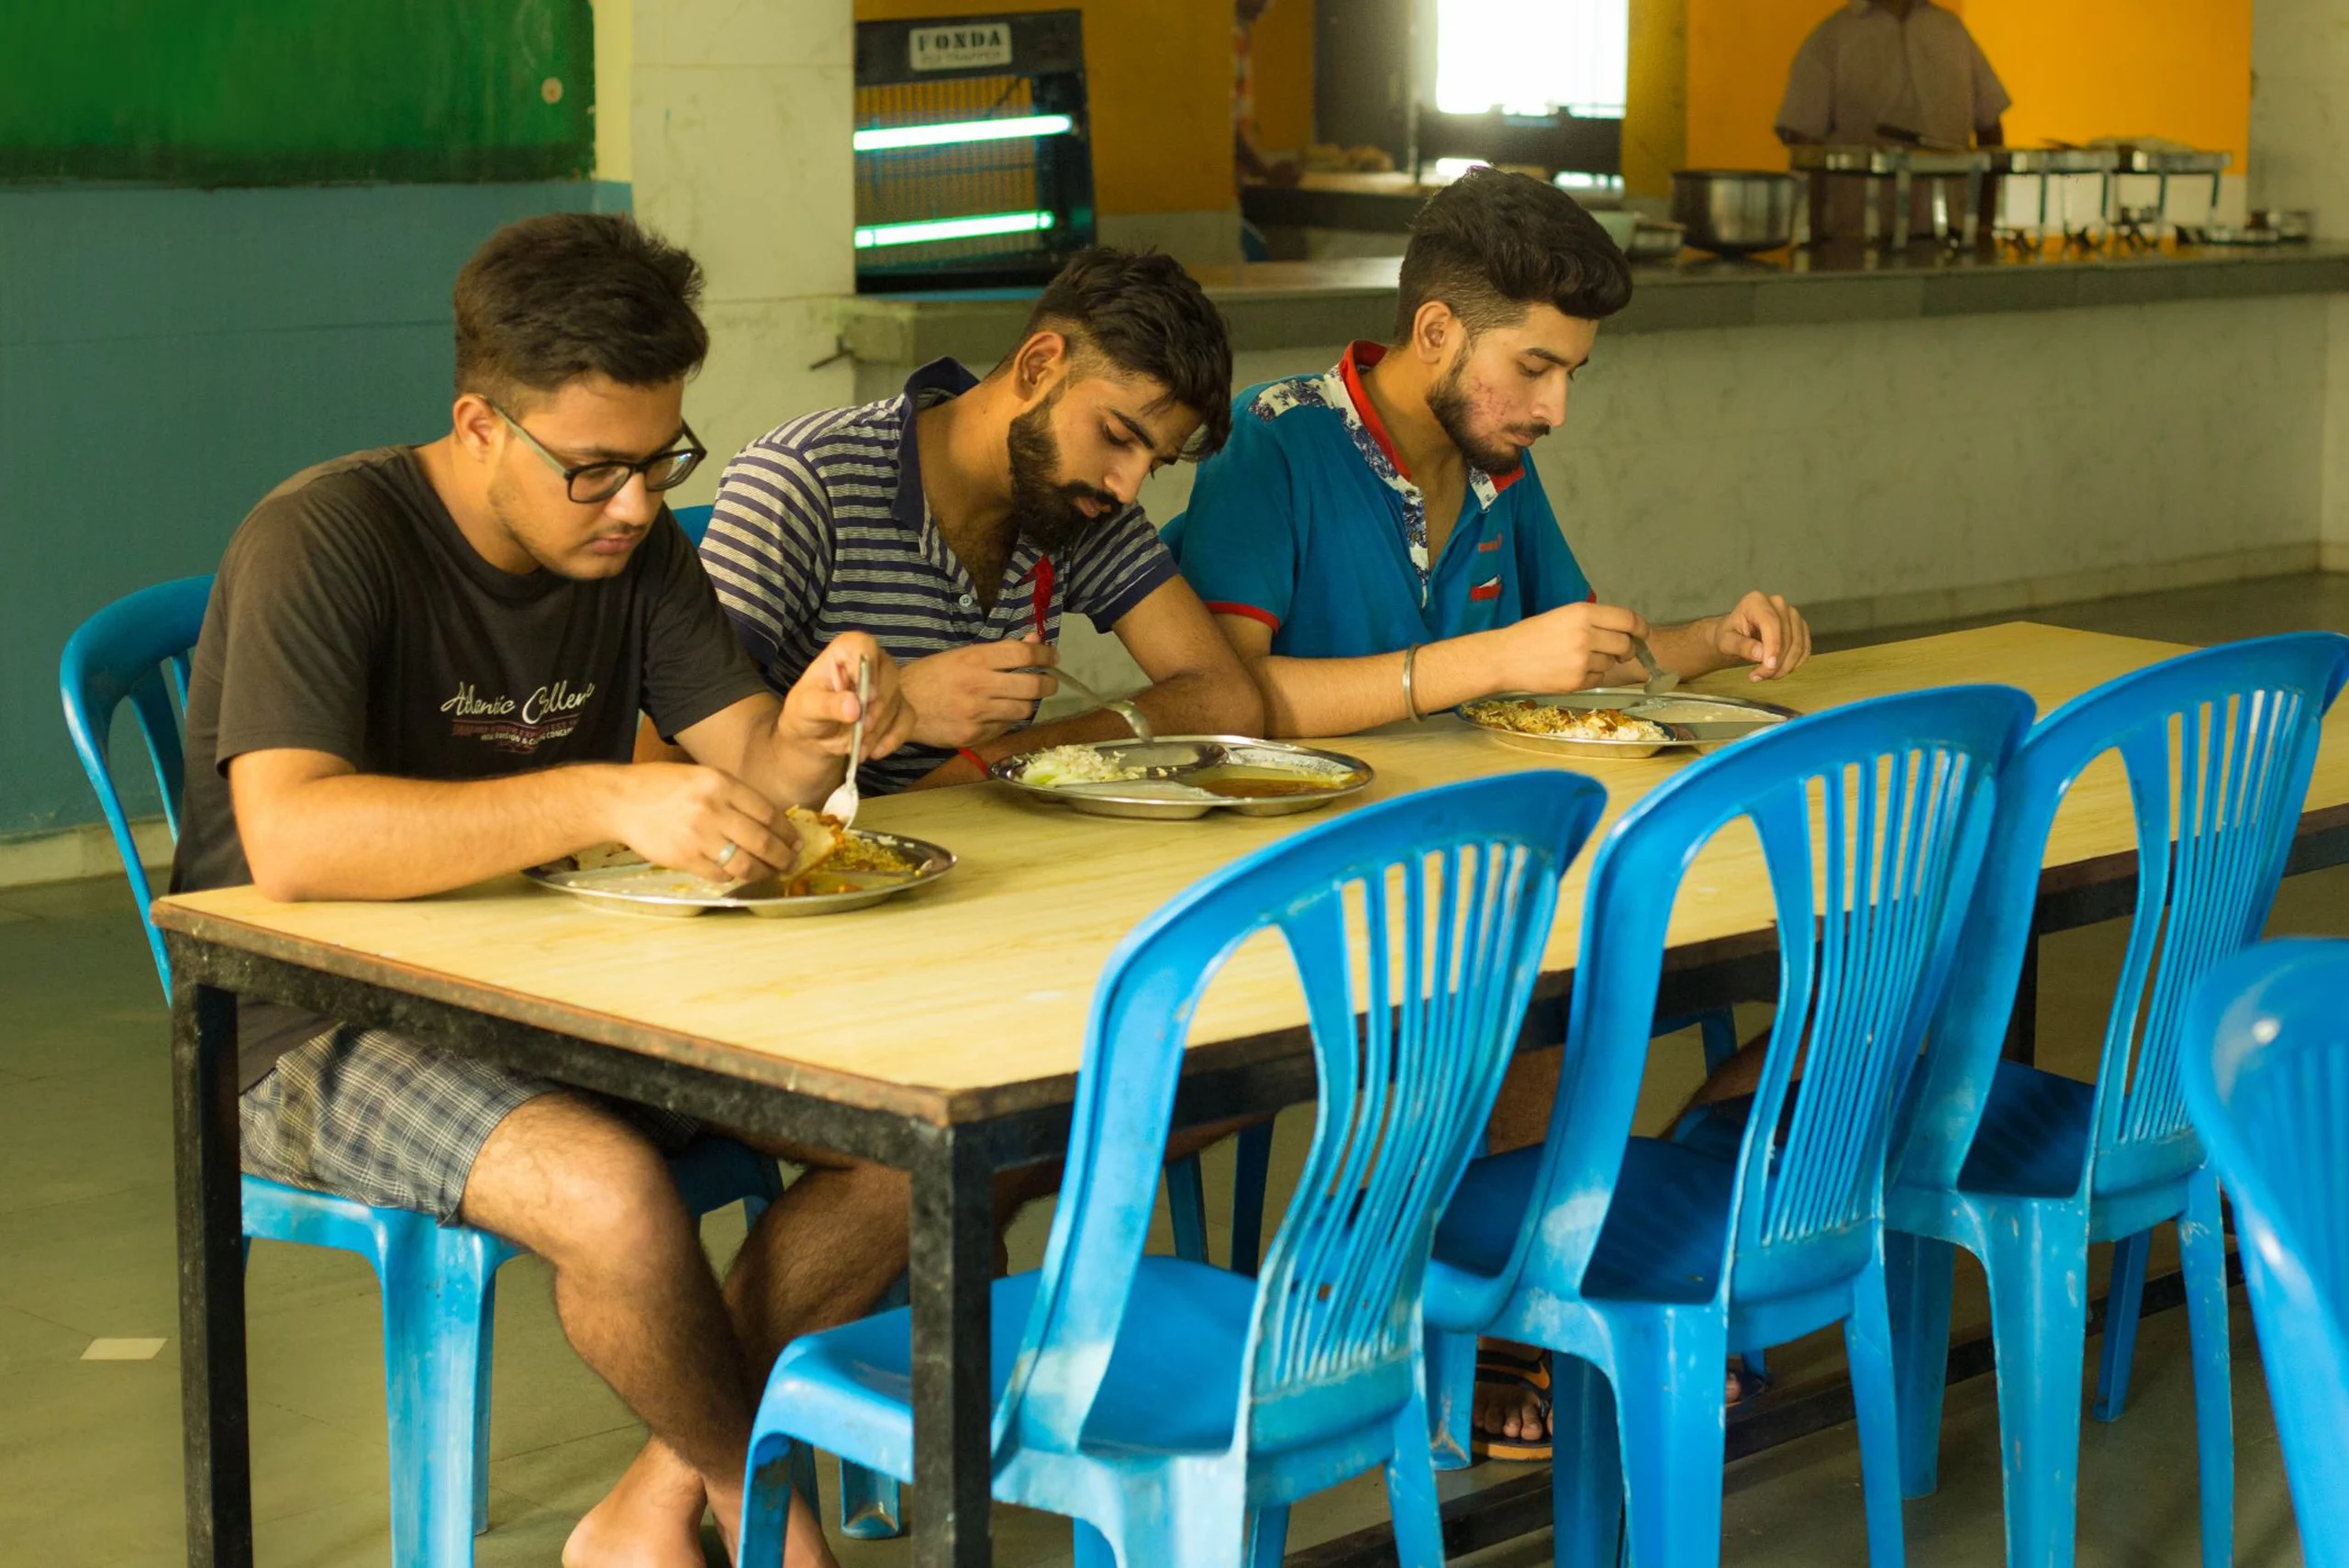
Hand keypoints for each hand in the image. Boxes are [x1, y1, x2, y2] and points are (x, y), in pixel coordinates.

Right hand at [603, 762, 797, 884]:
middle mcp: (712, 809)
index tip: (795, 840)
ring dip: (764, 872)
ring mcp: (698, 836)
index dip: (787, 831)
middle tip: (791, 862)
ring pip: (745, 863)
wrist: (621, 801)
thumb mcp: (703, 776)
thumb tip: (771, 819)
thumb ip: (735, 795)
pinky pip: (720, 874)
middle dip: (783, 856)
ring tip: (772, 873)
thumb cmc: (663, 786)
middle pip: (762, 841)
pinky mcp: (685, 858)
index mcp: (721, 784)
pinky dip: (734, 877)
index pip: (768, 812)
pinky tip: (739, 874)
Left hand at [781, 633, 915, 757]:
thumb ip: (826, 705)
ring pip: (897, 702)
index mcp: (847, 650)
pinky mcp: (899, 707)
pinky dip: (892, 739)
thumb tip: (853, 708)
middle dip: (876, 707)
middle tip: (862, 729)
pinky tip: (874, 752)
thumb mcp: (806, 707)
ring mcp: (889, 685)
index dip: (867, 669)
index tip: (865, 696)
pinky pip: (906, 720)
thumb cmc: (807, 711)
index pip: (864, 647)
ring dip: (879, 729)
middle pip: (889, 675)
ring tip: (858, 748)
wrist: (816, 736)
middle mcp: (873, 662)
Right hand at [900, 636, 1057, 747]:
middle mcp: (979, 685)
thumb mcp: (963, 655)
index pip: (1023, 653)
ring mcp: (977, 712)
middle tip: (1049, 682)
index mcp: (975, 659)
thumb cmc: (931, 675)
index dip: (1045, 654)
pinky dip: (1006, 720)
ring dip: (1027, 704)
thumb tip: (1035, 640)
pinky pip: (1004, 727)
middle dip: (1048, 684)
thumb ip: (1000, 651)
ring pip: (1023, 710)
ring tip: (1020, 698)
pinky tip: (997, 713)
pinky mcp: (973, 734)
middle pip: (1032, 686)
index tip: (1053, 656)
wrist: (901, 704)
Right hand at [1499, 601, 1650, 692]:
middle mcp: (1585, 635)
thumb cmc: (1531, 635)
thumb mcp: (1563, 616)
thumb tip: (1623, 630)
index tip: (1644, 634)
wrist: (1505, 658)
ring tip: (1579, 659)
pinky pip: (1598, 680)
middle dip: (1626, 650)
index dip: (1641, 628)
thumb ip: (1592, 620)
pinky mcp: (1577, 681)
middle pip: (1625, 644)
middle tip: (1618, 652)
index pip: (1627, 619)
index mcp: (1582, 613)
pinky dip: (1591, 677)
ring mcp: (1582, 660)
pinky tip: (1572, 671)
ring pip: (1611, 663)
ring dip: (1603, 663)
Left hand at [1714, 592, 1811, 681]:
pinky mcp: (1800, 627)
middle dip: (1776, 662)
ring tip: (1765, 676)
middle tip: (1759, 677)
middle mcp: (1778, 603)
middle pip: (1787, 636)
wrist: (1735, 634)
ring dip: (1785, 666)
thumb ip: (1741, 646)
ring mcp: (1792, 614)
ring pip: (1798, 644)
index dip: (1773, 646)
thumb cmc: (1729, 635)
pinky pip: (1805, 648)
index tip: (1769, 667)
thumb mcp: (1726, 642)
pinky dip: (1794, 664)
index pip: (1771, 623)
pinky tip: (1778, 671)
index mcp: (1756, 601)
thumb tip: (1761, 654)